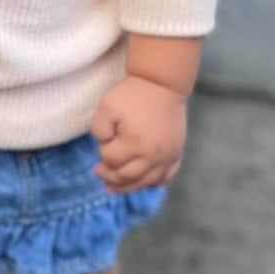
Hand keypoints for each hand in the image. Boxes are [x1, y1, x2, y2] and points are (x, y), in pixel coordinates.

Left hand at [89, 75, 186, 193]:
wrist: (163, 85)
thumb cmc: (132, 94)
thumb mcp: (106, 106)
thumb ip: (98, 130)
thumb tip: (105, 146)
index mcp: (134, 143)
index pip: (111, 160)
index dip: (102, 152)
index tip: (105, 140)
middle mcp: (153, 155)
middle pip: (127, 176)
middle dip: (109, 176)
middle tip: (97, 172)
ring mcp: (167, 156)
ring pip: (146, 182)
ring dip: (128, 187)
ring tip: (113, 189)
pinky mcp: (176, 152)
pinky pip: (167, 177)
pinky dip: (154, 183)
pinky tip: (144, 184)